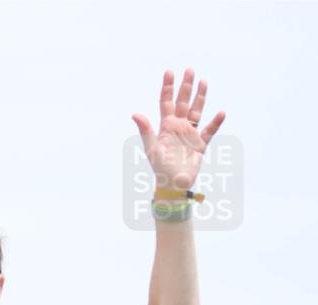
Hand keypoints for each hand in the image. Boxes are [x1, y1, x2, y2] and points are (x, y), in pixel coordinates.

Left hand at [132, 68, 225, 190]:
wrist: (173, 183)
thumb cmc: (159, 167)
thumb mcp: (151, 147)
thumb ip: (145, 130)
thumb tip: (135, 114)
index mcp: (166, 126)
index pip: (166, 102)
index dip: (168, 87)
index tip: (170, 72)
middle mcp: (179, 127)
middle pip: (183, 102)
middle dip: (186, 86)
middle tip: (189, 69)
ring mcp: (190, 134)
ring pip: (196, 111)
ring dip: (200, 97)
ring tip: (203, 81)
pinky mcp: (200, 144)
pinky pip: (209, 130)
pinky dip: (216, 122)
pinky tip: (221, 113)